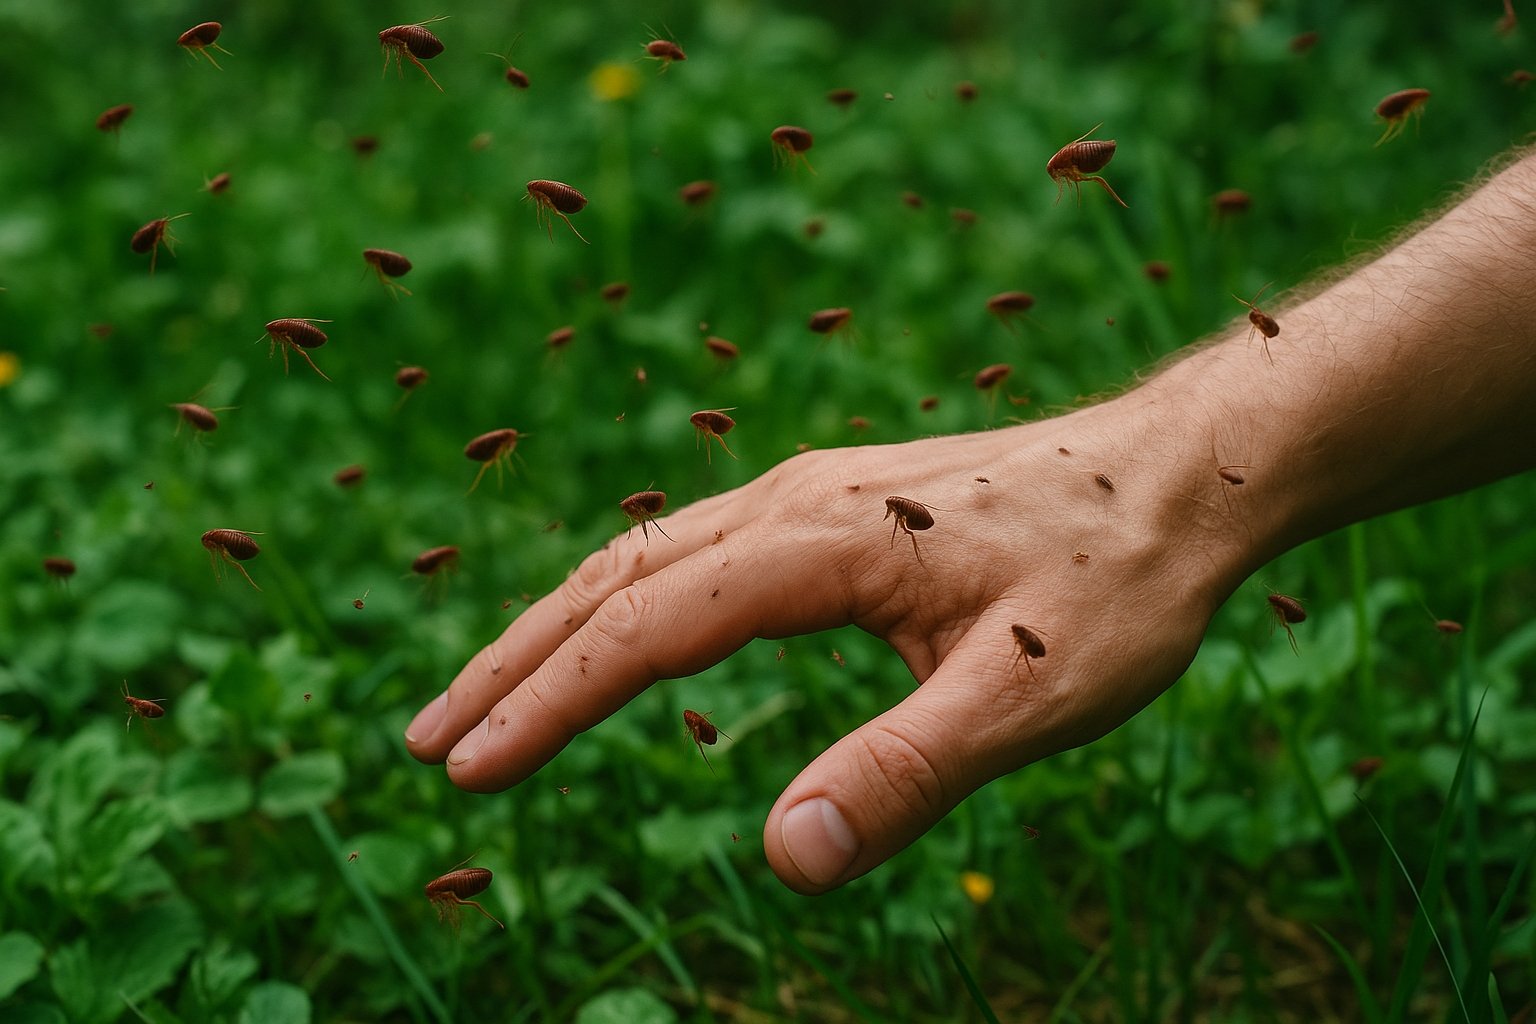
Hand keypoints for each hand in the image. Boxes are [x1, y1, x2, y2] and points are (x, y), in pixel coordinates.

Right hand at [404, 397, 1243, 892]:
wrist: (1192, 470)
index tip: (469, 772)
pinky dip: (628, 604)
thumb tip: (788, 860)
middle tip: (431, 743)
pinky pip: (699, 553)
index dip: (548, 703)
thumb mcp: (1030, 692)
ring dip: (559, 629)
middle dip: (515, 662)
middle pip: (616, 580)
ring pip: (648, 558)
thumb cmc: (1122, 577)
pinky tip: (628, 643)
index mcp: (823, 542)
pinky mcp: (841, 509)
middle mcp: (795, 502)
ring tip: (492, 699)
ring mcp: (815, 496)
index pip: (646, 628)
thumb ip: (909, 772)